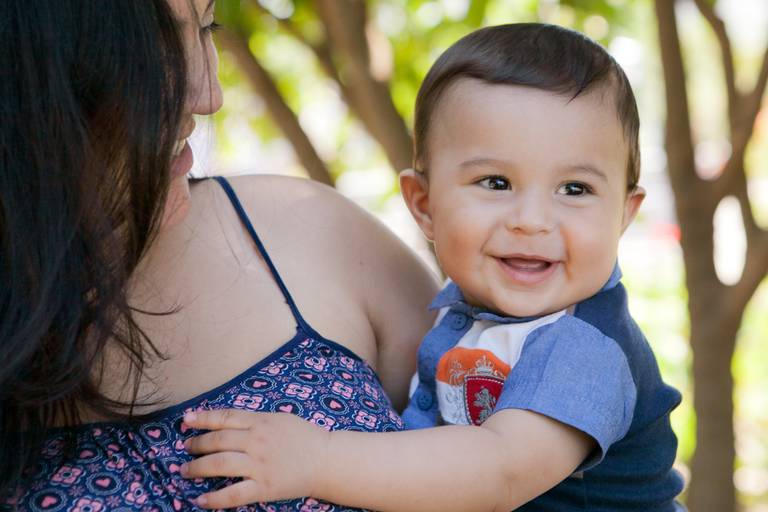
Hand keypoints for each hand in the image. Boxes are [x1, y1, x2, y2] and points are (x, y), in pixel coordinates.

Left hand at [180, 409, 329, 508]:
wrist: (326, 460)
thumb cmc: (304, 437)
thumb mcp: (280, 418)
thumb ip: (255, 419)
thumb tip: (228, 421)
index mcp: (261, 421)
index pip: (225, 417)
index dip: (203, 418)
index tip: (186, 420)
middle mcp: (257, 441)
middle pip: (217, 441)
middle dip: (197, 444)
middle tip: (186, 448)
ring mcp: (259, 465)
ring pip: (220, 465)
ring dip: (197, 468)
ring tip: (185, 470)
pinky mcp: (264, 487)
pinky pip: (234, 494)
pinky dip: (214, 498)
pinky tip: (200, 499)